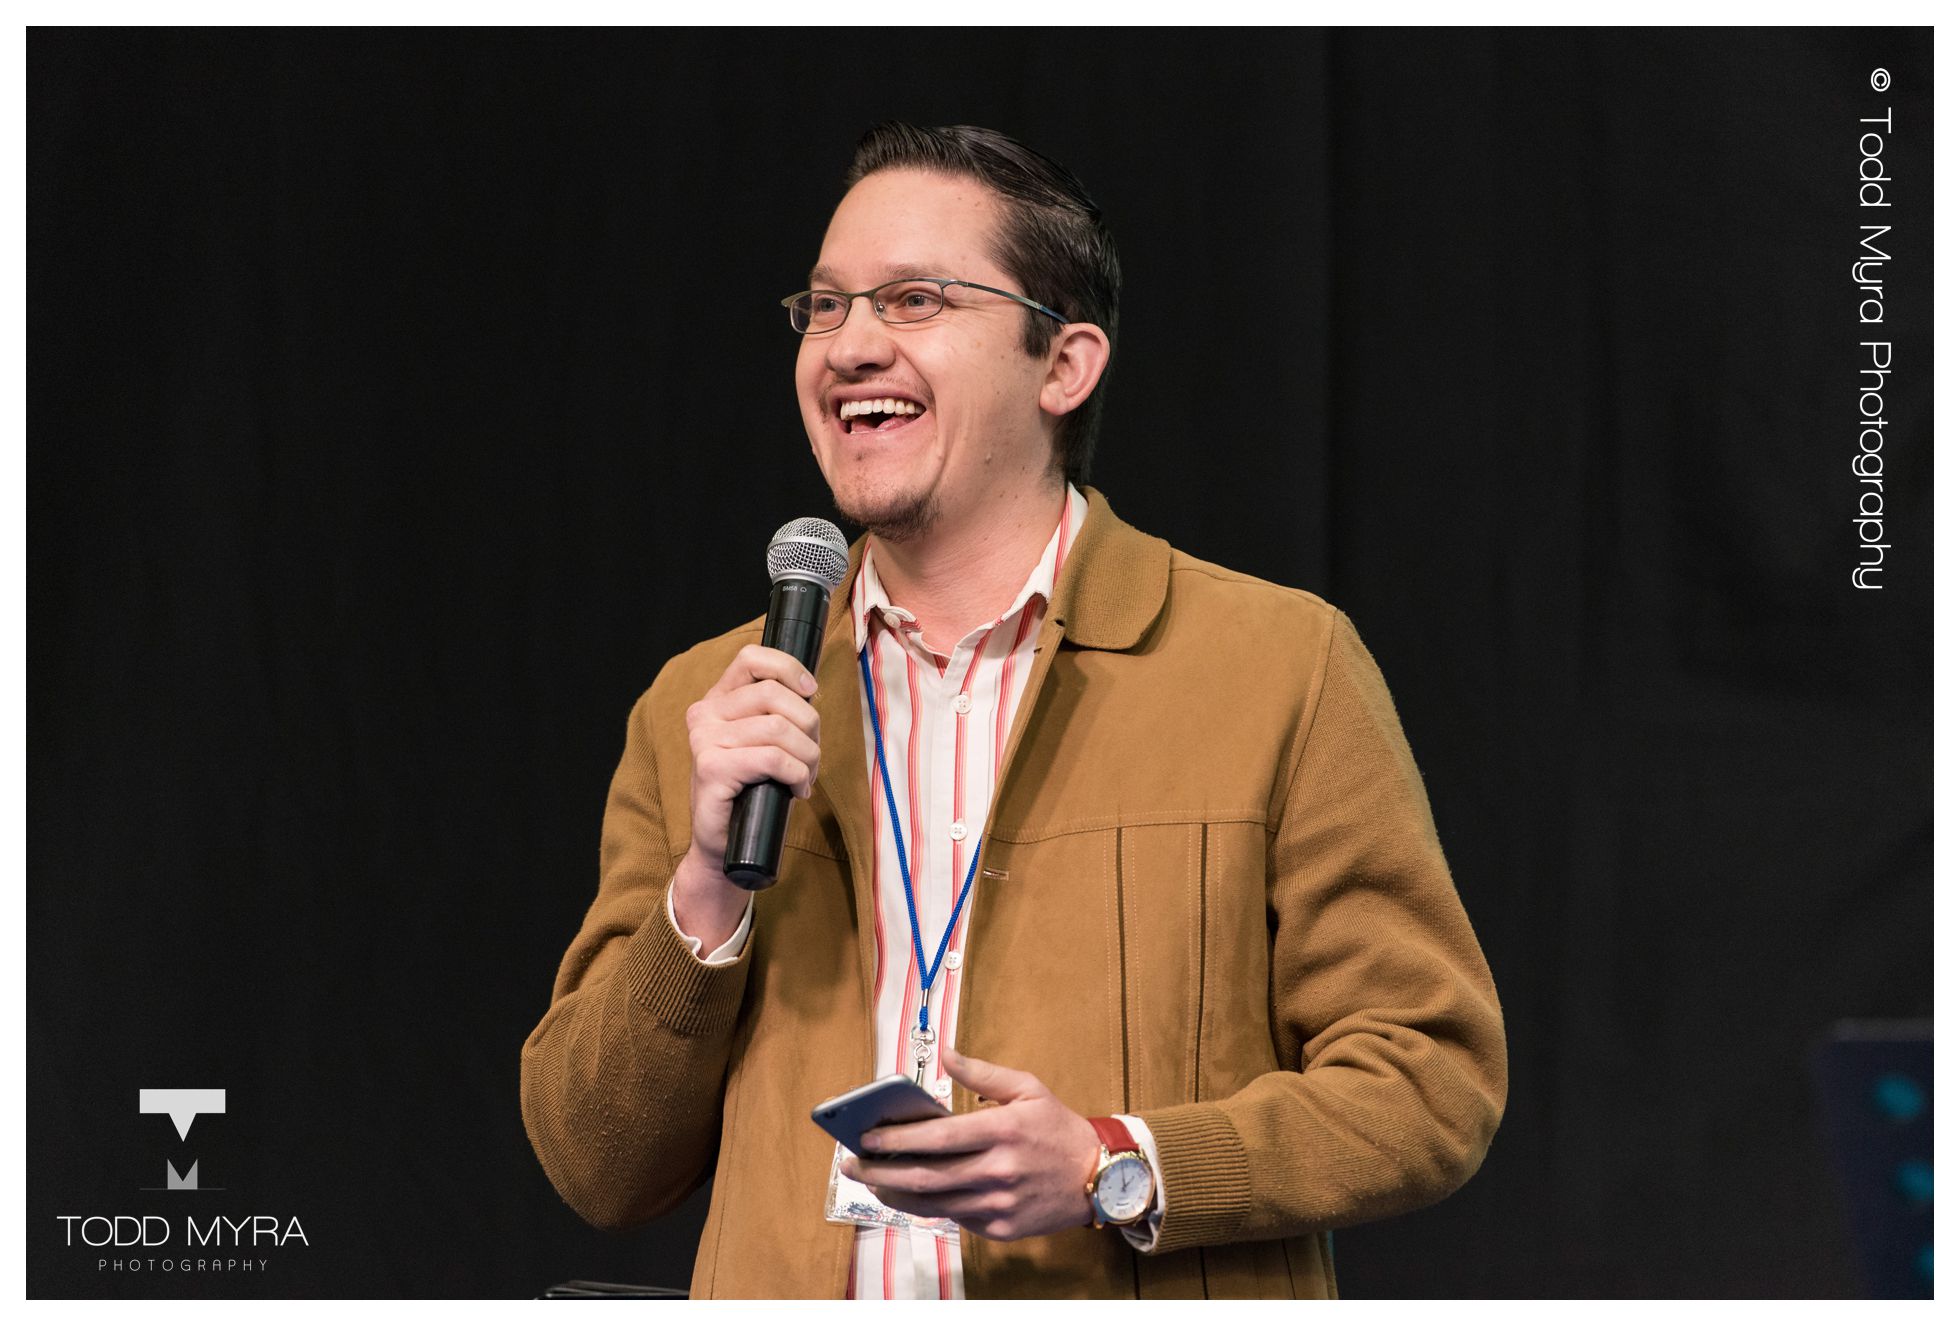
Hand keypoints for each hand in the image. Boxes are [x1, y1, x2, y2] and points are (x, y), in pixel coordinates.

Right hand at [672, 644, 820, 944]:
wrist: (726, 847)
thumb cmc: (753, 792)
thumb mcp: (766, 742)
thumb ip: (777, 712)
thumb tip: (810, 688)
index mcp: (717, 701)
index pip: (751, 658)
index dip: (788, 668)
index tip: (810, 691)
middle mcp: (704, 715)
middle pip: (773, 694)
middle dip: (808, 724)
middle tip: (812, 754)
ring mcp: (704, 741)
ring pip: (777, 728)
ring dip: (807, 755)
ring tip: (806, 775)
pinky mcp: (711, 769)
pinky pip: (771, 758)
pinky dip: (796, 773)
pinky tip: (797, 789)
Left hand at [839, 1047, 1100, 1241]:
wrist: (1100, 1177)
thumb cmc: (1058, 1129)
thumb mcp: (1028, 1088)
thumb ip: (981, 1072)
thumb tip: (944, 1052)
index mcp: (1001, 1131)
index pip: (936, 1138)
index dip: (895, 1140)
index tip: (864, 1138)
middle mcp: (997, 1170)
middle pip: (924, 1177)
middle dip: (879, 1172)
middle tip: (850, 1166)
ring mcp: (998, 1204)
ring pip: (932, 1203)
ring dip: (894, 1194)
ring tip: (871, 1181)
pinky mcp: (1000, 1227)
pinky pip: (954, 1217)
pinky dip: (928, 1205)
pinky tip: (909, 1194)